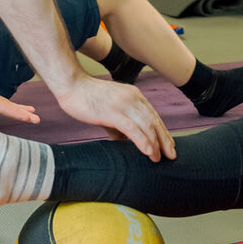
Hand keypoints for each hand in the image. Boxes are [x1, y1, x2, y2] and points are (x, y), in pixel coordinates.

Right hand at [56, 74, 174, 161]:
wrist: (71, 85)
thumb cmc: (87, 98)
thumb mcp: (110, 109)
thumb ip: (119, 123)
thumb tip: (124, 141)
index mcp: (134, 95)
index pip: (153, 115)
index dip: (162, 131)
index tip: (169, 145)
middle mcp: (133, 98)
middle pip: (154, 121)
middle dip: (164, 139)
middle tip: (171, 155)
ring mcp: (123, 104)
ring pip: (146, 125)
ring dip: (155, 143)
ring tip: (159, 158)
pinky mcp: (113, 112)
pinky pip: (133, 129)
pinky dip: (143, 141)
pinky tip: (149, 152)